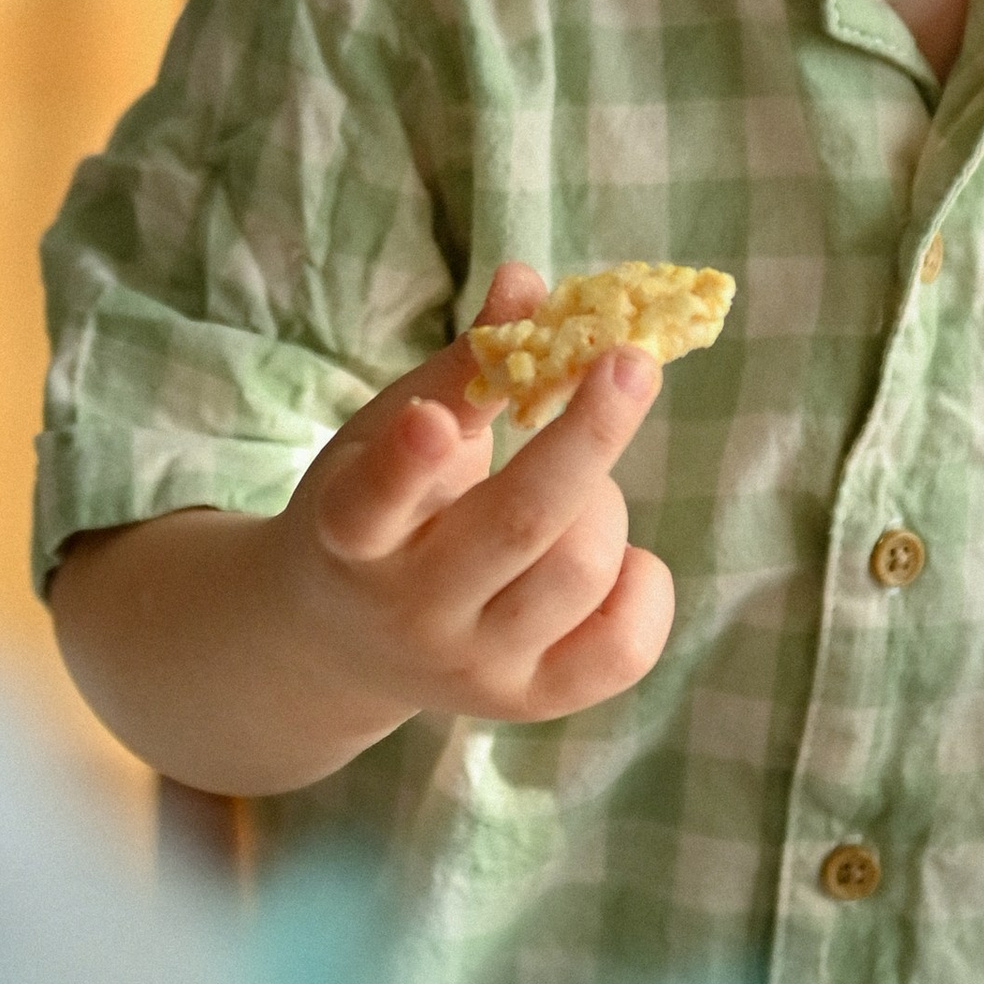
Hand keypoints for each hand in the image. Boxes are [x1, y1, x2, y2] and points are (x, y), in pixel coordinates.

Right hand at [267, 258, 676, 730]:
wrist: (340, 637)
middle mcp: (409, 611)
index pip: (371, 504)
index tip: (437, 418)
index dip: (407, 463)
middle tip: (630, 362)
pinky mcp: (529, 702)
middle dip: (585, 436)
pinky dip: (644, 583)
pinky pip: (624, 648)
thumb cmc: (377, 503)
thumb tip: (526, 280)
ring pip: (581, 566)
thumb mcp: (390, 428)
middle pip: (518, 524)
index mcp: (351, 533)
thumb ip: (461, 364)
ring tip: (579, 482)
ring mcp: (473, 669)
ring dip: (604, 497)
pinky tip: (617, 555)